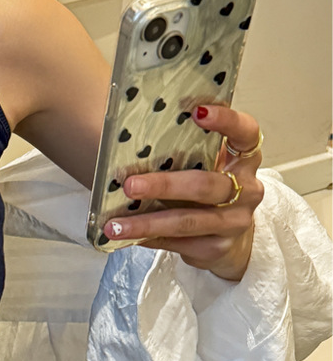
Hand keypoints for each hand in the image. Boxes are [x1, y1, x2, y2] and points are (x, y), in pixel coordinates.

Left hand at [103, 105, 263, 281]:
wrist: (229, 242)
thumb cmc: (208, 195)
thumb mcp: (206, 168)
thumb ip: (186, 154)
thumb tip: (131, 140)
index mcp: (244, 159)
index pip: (245, 132)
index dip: (226, 121)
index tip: (197, 112)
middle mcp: (246, 190)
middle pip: (204, 185)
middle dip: (164, 185)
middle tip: (129, 185)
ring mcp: (234, 222)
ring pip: (187, 221)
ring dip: (146, 223)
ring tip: (114, 225)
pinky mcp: (217, 248)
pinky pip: (177, 243)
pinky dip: (148, 239)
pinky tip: (127, 237)